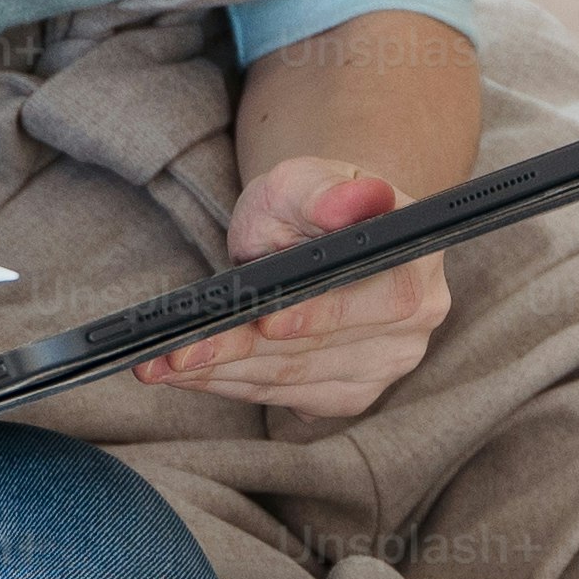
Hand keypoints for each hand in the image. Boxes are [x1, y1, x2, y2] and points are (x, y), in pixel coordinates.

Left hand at [140, 155, 448, 418]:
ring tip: (160, 363)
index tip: (266, 319)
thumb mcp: (304, 181)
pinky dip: (228, 385)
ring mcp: (385, 366)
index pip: (380, 300)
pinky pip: (281, 396)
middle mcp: (414, 324)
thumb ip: (323, 190)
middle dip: (241, 349)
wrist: (316, 235)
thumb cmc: (310, 204)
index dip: (323, 313)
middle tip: (175, 350)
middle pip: (321, 349)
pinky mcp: (349, 393)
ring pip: (293, 380)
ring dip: (221, 374)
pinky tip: (186, 373)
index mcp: (419, 264)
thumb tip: (353, 200)